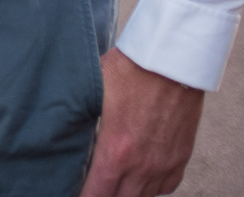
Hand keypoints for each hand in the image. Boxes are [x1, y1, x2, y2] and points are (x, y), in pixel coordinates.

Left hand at [80, 48, 203, 196]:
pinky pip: (166, 187)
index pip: (96, 195)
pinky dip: (153, 186)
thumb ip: (80, 118)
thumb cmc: (131, 70)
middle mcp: (141, 166)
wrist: (171, 60)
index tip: (77, 192)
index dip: (84, 196)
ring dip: (128, 192)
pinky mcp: (181, 157)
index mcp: (115, 152)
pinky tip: (142, 177)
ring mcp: (163, 164)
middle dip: (105, 195)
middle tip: (96, 185)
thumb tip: (61, 125)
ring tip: (116, 183)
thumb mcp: (93, 91)